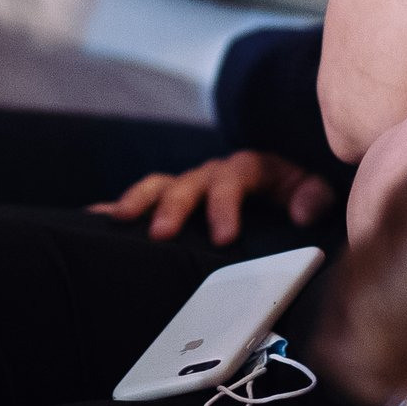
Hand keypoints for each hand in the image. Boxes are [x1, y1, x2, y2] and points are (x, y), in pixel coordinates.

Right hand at [90, 152, 333, 244]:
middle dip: (175, 206)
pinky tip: (94, 220)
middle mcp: (215, 174)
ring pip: (160, 186)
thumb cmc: (297, 198)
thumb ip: (312, 196)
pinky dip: (118, 208)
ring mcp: (190, 187)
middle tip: (162, 233)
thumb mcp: (311, 192)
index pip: (236, 177)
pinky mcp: (173, 203)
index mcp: (250, 169)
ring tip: (119, 221)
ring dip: (139, 202)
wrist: (286, 195)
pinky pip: (142, 201)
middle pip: (191, 181)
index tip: (224, 236)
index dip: (227, 204)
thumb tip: (302, 211)